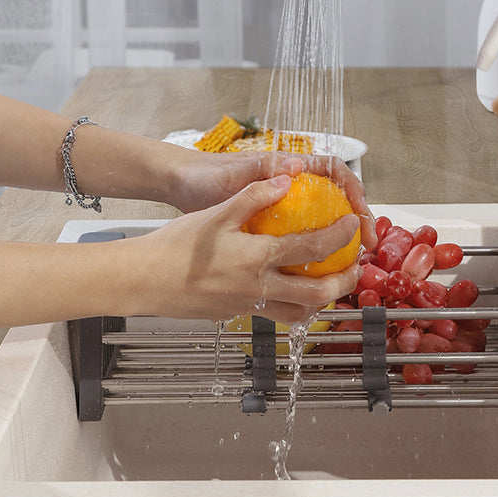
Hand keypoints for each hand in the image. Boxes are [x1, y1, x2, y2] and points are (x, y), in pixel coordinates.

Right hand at [131, 174, 362, 325]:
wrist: (143, 280)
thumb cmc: (176, 245)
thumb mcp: (217, 213)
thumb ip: (255, 197)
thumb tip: (287, 180)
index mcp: (258, 258)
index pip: (313, 248)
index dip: (340, 238)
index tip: (353, 228)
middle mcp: (259, 287)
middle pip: (317, 294)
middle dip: (343, 283)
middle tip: (354, 269)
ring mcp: (248, 305)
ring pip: (299, 314)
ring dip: (321, 302)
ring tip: (329, 285)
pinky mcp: (236, 315)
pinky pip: (275, 316)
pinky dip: (293, 307)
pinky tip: (289, 291)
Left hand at [169, 149, 376, 250]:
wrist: (182, 187)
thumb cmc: (207, 174)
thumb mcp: (234, 173)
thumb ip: (263, 171)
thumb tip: (295, 167)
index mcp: (291, 169)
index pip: (336, 174)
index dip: (355, 193)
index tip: (360, 216)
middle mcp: (294, 188)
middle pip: (338, 203)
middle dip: (358, 224)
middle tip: (367, 247)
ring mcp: (286, 209)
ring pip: (323, 227)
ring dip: (339, 245)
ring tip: (348, 266)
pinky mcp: (274, 228)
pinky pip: (300, 244)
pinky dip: (311, 259)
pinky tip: (314, 277)